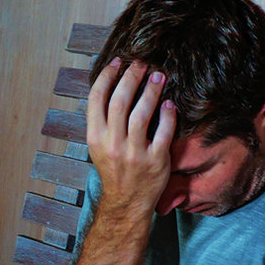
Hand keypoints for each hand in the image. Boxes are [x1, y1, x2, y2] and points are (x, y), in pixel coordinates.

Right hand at [86, 59, 176, 215]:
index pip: (97, 98)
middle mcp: (112, 143)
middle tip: (142, 64)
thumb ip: (103, 121)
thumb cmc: (114, 170)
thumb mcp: (99, 146)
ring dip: (151, 90)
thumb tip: (112, 86)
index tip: (118, 62)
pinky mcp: (155, 161)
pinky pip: (163, 132)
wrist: (126, 202)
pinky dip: (167, 115)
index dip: (107, 76)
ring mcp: (134, 153)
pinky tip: (170, 104)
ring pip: (142, 113)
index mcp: (95, 137)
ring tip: (159, 76)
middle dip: (132, 77)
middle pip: (120, 100)